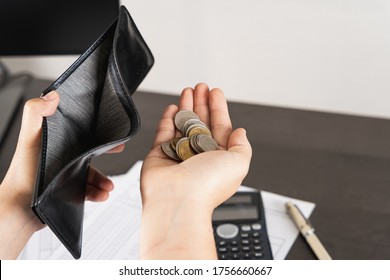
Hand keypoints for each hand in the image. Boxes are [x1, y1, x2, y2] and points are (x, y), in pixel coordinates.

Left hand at [0, 91, 122, 258]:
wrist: (19, 209)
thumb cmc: (22, 175)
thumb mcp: (29, 139)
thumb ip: (35, 114)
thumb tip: (52, 95)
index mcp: (55, 142)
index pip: (77, 130)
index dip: (95, 128)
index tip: (109, 129)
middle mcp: (60, 157)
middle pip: (88, 151)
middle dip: (106, 152)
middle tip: (118, 149)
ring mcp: (64, 175)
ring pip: (91, 174)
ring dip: (103, 180)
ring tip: (108, 186)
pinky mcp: (66, 191)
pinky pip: (88, 191)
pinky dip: (98, 192)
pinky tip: (102, 195)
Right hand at [140, 83, 251, 258]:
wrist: (178, 201)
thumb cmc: (208, 185)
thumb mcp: (239, 163)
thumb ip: (242, 146)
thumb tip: (240, 132)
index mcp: (218, 158)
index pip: (220, 127)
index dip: (218, 108)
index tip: (215, 92)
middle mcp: (199, 156)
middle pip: (201, 122)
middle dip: (201, 103)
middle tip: (201, 87)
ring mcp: (179, 155)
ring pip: (183, 125)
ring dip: (186, 107)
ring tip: (188, 90)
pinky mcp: (160, 155)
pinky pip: (164, 133)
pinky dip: (169, 119)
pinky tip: (173, 107)